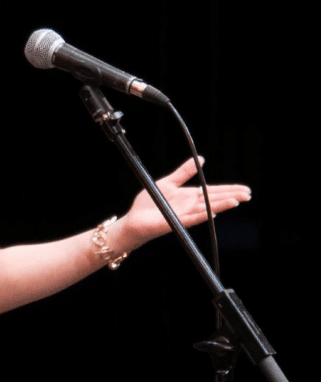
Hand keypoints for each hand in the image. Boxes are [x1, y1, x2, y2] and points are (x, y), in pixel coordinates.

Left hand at [119, 157, 251, 249]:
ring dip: (220, 206)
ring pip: (205, 210)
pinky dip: (201, 215)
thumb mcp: (168, 182)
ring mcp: (183, 216)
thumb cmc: (149, 203)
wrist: (134, 219)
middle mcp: (189, 207)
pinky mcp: (174, 223)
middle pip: (214, 200)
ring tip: (236, 201)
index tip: (245, 189)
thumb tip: (201, 159)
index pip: (213, 192)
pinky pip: (190, 219)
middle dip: (231, 197)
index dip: (229, 190)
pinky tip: (212, 213)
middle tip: (248, 195)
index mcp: (189, 197)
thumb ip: (183, 172)